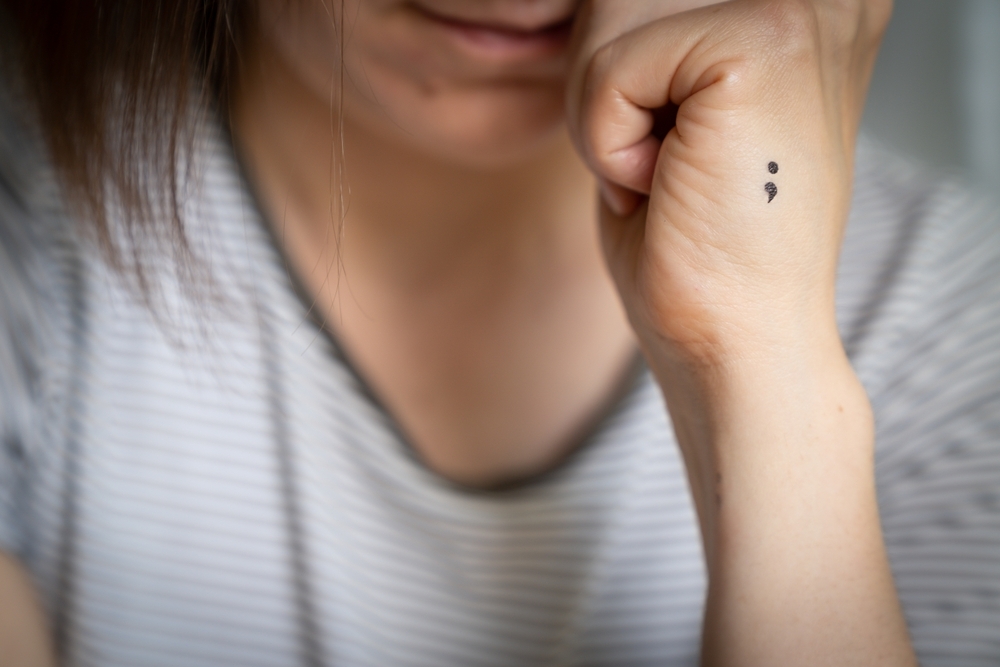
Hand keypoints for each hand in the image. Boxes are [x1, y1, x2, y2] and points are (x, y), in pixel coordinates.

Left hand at [567, 0, 887, 360]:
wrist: (739, 345)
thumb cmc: (696, 253)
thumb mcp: (671, 121)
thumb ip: (658, 48)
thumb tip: (605, 5)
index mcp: (802, 15)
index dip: (624, 83)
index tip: (678, 155)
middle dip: (604, 95)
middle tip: (667, 174)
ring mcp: (800, 11)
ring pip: (607, 20)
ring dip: (604, 122)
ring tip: (672, 178)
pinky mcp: (764, 43)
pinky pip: (608, 70)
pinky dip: (609, 144)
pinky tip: (671, 186)